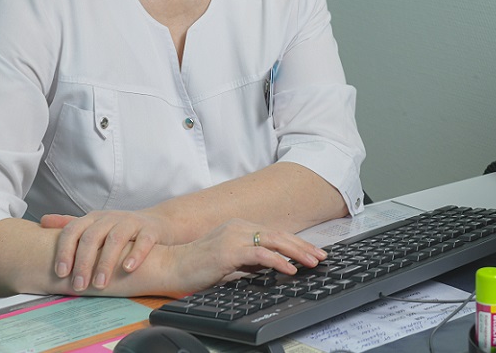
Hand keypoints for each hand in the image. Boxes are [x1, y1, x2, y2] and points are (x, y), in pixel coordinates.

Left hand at [41, 209, 171, 290]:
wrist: (157, 223)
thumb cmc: (120, 230)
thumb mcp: (94, 226)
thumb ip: (71, 225)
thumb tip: (42, 222)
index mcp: (93, 219)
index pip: (73, 230)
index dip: (65, 251)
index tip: (60, 273)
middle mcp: (110, 218)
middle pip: (92, 237)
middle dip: (83, 263)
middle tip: (79, 286)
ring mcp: (131, 222)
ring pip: (116, 239)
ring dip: (106, 263)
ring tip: (101, 285)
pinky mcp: (150, 230)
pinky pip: (143, 241)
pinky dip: (135, 254)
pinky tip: (128, 269)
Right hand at [167, 219, 328, 294]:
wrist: (172, 266)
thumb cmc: (199, 266)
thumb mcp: (232, 262)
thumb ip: (251, 261)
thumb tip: (274, 266)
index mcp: (240, 227)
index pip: (275, 234)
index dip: (297, 243)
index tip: (314, 252)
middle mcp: (239, 226)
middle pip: (279, 235)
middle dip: (304, 246)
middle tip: (322, 256)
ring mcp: (234, 236)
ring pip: (274, 241)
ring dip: (297, 252)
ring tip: (313, 262)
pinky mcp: (229, 250)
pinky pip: (260, 254)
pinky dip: (278, 260)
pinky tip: (289, 268)